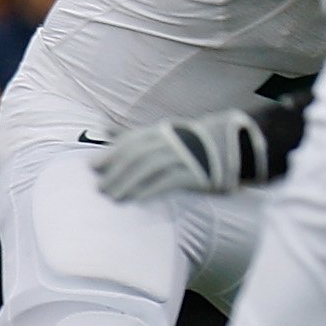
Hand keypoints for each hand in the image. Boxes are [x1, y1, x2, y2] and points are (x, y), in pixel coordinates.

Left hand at [93, 109, 263, 201]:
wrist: (233, 149)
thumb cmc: (188, 144)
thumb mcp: (161, 134)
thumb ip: (133, 134)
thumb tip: (103, 126)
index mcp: (162, 131)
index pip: (130, 142)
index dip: (110, 154)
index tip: (92, 167)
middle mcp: (172, 141)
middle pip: (136, 155)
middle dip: (115, 172)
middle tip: (100, 188)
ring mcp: (185, 156)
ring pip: (148, 168)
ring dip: (127, 183)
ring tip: (113, 197)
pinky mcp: (196, 174)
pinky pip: (168, 181)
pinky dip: (150, 189)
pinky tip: (136, 199)